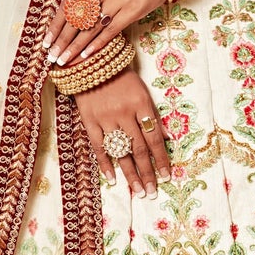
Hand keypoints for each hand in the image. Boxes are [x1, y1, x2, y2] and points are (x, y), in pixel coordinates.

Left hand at [47, 0, 166, 66]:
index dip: (56, 24)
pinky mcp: (132, 10)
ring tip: (64, 60)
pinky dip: (96, 44)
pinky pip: (110, 30)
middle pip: (77, 17)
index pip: (68, 4)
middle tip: (52, 56)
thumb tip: (70, 19)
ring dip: (75, 46)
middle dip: (62, 39)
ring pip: (91, 27)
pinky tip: (85, 55)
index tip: (46, 41)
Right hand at [75, 68, 171, 193]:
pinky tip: (113, 179)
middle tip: (152, 192)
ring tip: (138, 190)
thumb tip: (166, 139)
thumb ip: (152, 115)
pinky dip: (105, 163)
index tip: (166, 176)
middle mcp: (124, 113)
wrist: (91, 62)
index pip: (154, 137)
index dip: (160, 159)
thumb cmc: (122, 78)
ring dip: (130, 173)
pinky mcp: (89, 120)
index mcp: (141, 104)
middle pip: (138, 148)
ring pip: (120, 151)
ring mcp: (105, 118)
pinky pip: (98, 146)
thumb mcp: (142, 92)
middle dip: (147, 172)